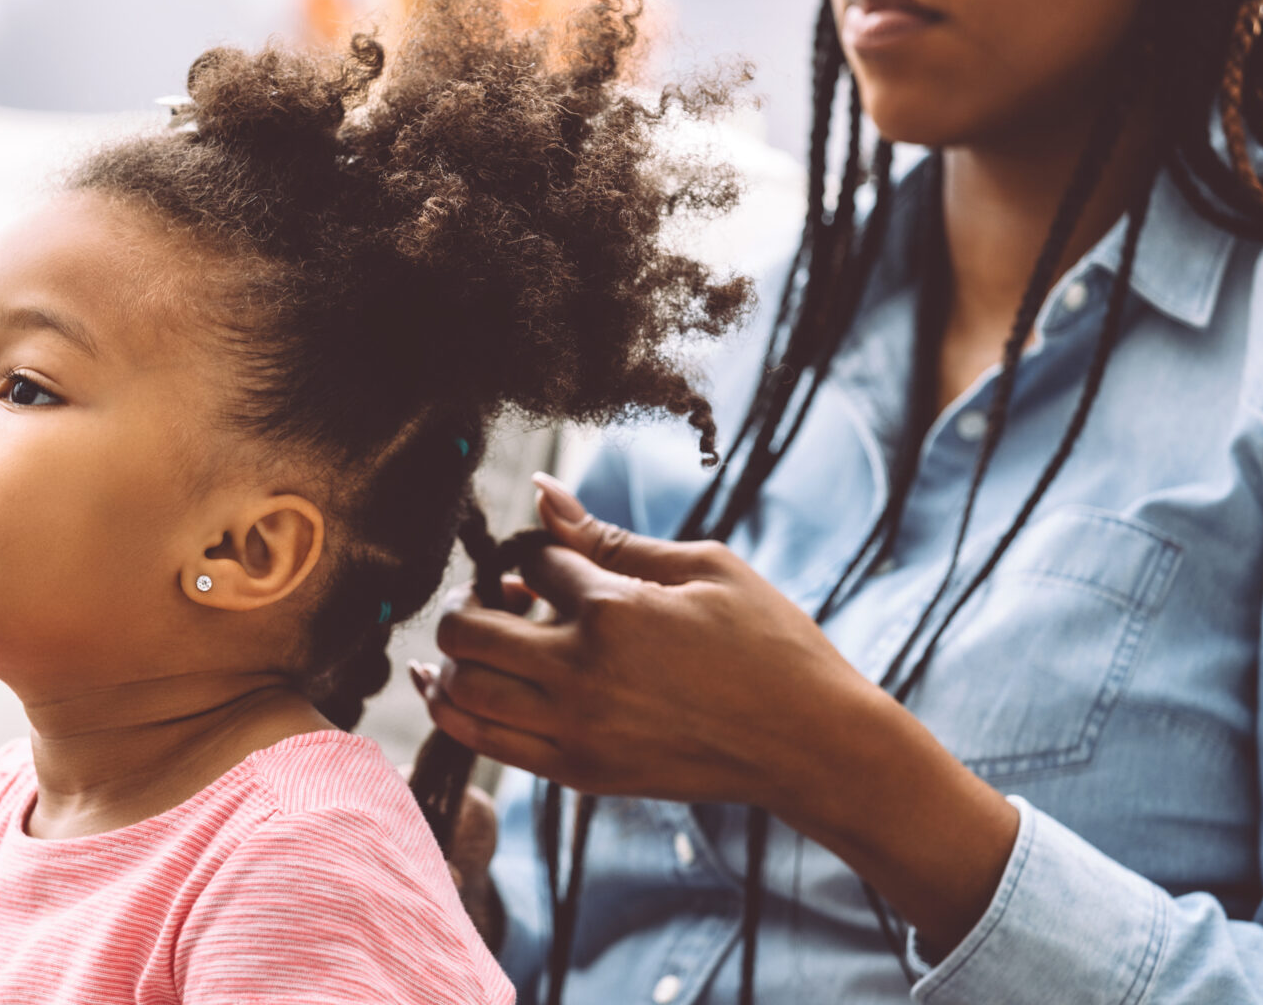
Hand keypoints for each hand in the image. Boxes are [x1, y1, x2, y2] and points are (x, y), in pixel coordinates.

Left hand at [418, 473, 1020, 950]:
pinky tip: (460, 685)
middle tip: (494, 596)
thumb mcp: (703, 568)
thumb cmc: (770, 644)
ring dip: (453, 658)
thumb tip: (541, 490)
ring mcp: (576, 731)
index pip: (529, 563)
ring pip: (461, 691)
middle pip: (466, 630)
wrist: (809, 744)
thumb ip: (611, 538)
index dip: (530, 553)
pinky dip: (456, 709)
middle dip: (466, 601)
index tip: (547, 560)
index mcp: (615, 610)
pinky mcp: (579, 773)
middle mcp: (582, 674)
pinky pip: (482, 742)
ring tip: (480, 642)